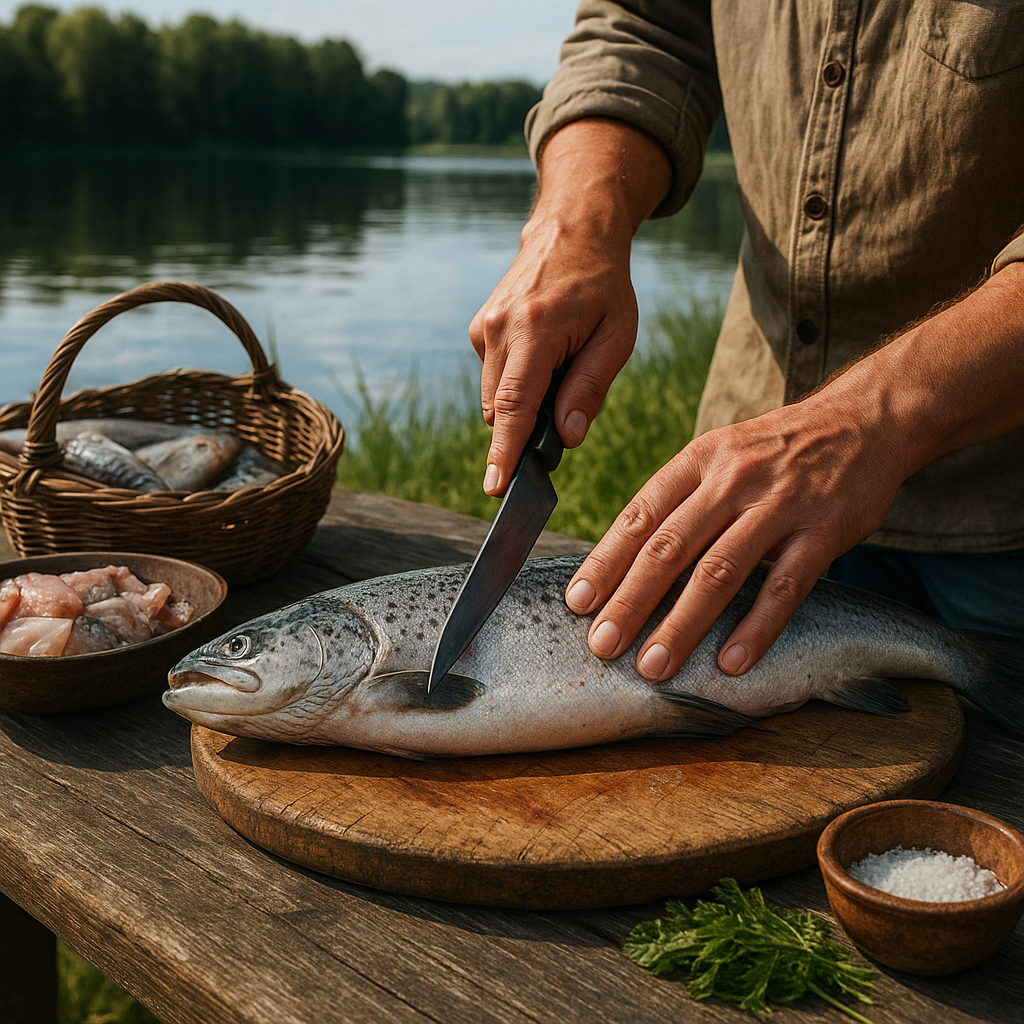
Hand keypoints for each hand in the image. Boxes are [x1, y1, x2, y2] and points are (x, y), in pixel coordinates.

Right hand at [469, 119, 671, 494]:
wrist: (572, 229)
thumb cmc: (603, 284)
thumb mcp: (617, 335)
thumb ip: (590, 388)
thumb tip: (567, 438)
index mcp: (536, 329)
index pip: (515, 405)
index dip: (505, 451)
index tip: (494, 487)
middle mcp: (499, 329)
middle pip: (501, 410)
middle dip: (526, 428)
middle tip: (567, 408)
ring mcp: (483, 328)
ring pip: (496, 398)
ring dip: (525, 402)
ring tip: (561, 364)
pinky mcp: (479, 330)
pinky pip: (495, 379)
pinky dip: (519, 382)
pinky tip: (544, 354)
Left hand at [564, 389, 908, 677]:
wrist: (864, 420)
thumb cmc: (777, 449)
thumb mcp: (720, 454)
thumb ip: (679, 500)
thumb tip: (626, 558)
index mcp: (698, 461)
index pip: (639, 515)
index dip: (606, 561)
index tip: (578, 602)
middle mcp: (732, 479)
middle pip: (669, 547)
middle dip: (631, 601)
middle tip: (602, 645)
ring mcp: (780, 504)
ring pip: (720, 570)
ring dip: (683, 623)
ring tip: (654, 665)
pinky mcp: (824, 529)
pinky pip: (785, 586)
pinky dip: (755, 627)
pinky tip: (731, 662)